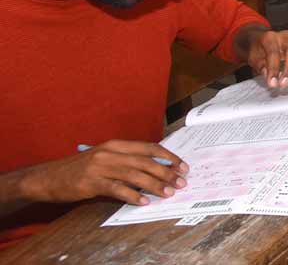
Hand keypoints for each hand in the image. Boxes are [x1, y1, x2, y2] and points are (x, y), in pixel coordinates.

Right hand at [17, 140, 187, 205]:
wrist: (47, 177)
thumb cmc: (78, 168)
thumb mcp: (104, 158)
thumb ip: (126, 161)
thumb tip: (155, 170)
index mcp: (115, 144)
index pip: (148, 147)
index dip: (167, 157)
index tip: (181, 165)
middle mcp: (110, 153)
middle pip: (145, 162)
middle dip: (166, 173)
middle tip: (180, 182)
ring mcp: (100, 167)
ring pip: (135, 175)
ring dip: (155, 185)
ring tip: (167, 193)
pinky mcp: (91, 183)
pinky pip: (117, 189)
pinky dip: (133, 196)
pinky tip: (144, 201)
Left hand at [245, 29, 287, 88]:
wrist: (261, 38)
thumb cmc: (258, 49)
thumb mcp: (253, 58)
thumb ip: (261, 66)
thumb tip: (269, 76)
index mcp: (269, 38)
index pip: (273, 53)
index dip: (273, 69)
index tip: (273, 83)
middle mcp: (285, 35)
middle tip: (285, 84)